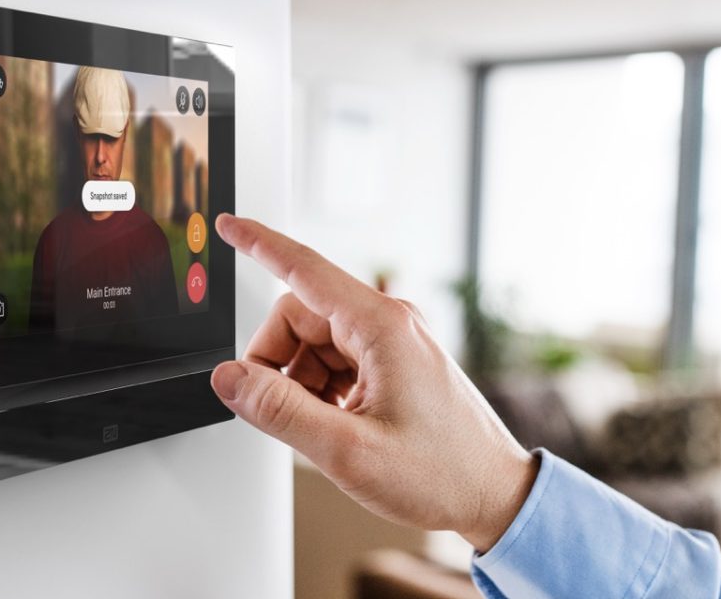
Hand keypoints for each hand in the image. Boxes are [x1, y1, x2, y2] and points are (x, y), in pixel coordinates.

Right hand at [210, 214, 537, 551]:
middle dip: (274, 359)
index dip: (257, 243)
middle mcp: (390, 324)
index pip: (302, 269)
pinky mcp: (397, 365)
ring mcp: (395, 344)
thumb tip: (229, 378)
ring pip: (316, 343)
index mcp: (381, 326)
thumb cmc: (442, 473)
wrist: (494, 496)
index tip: (227, 225)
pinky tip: (336, 425)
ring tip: (322, 429)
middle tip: (273, 409)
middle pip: (301, 315)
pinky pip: (338, 362)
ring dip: (300, 382)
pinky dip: (322, 390)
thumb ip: (278, 410)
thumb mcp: (346, 449)